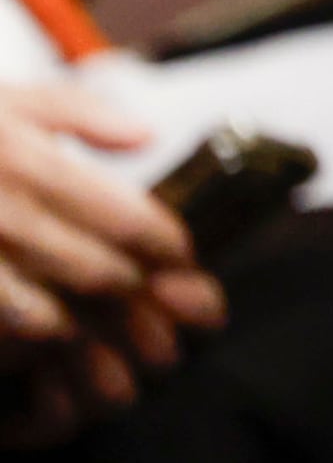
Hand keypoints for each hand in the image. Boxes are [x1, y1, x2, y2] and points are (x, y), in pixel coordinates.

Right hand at [0, 81, 214, 445]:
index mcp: (31, 163)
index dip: (167, 250)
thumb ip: (84, 115)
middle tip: (167, 327)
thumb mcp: (16, 102)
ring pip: (48, 317)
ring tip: (120, 360)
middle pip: (98, 273)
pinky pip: (3, 327)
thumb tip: (146, 138)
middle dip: (143, 307)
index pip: (126, 218)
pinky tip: (49, 343)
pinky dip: (32, 344)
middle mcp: (3, 214)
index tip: (183, 265)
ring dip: (93, 342)